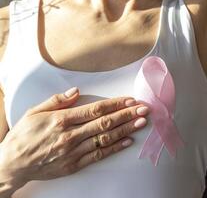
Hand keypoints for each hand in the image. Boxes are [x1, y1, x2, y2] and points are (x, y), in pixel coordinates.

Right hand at [0, 87, 148, 195]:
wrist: (12, 164)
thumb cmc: (23, 136)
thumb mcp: (34, 112)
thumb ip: (57, 101)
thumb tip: (76, 91)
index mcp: (61, 120)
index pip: (95, 109)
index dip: (116, 104)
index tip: (130, 100)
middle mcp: (70, 135)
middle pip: (105, 122)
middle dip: (127, 114)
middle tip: (144, 109)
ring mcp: (74, 151)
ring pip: (105, 138)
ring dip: (125, 129)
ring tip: (141, 123)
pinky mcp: (74, 164)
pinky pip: (98, 155)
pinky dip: (114, 148)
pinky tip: (127, 142)